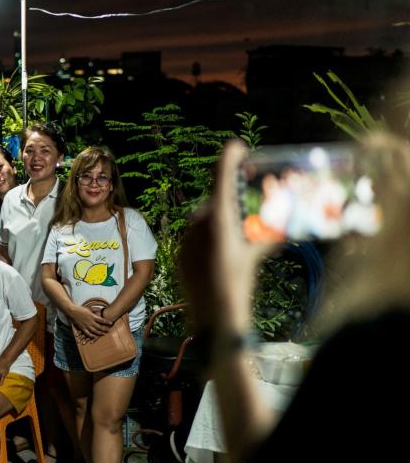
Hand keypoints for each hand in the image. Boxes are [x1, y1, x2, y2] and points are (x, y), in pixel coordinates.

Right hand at [67, 305, 111, 343]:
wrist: (72, 311)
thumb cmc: (80, 309)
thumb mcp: (88, 308)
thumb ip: (94, 310)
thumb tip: (100, 309)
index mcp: (92, 316)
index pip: (101, 320)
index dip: (107, 322)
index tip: (111, 323)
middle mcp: (90, 321)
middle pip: (99, 327)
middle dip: (104, 329)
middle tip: (109, 330)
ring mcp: (86, 325)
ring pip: (94, 331)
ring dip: (99, 333)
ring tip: (103, 334)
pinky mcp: (82, 328)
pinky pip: (87, 333)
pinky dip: (91, 336)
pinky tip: (94, 337)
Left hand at [179, 141, 274, 340]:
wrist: (212, 315)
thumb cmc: (238, 286)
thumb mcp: (255, 257)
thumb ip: (266, 237)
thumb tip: (282, 228)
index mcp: (219, 220)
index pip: (222, 180)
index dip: (229, 159)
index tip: (236, 146)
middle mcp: (199, 223)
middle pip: (217, 203)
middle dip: (231, 203)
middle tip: (247, 208)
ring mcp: (187, 236)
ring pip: (206, 219)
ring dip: (220, 222)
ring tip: (234, 237)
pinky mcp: (180, 249)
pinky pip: (196, 234)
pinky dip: (208, 236)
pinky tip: (219, 250)